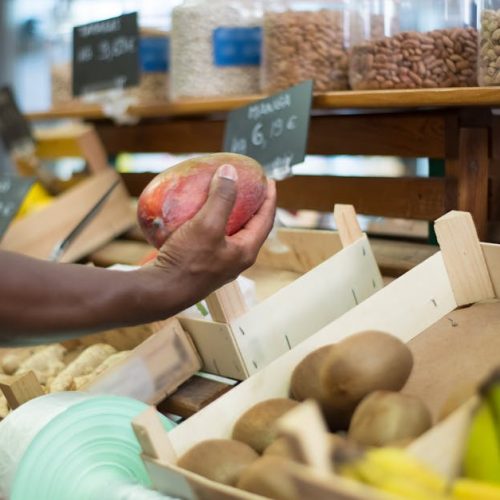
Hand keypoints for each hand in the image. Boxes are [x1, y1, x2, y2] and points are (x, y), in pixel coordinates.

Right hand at [150, 164, 275, 307]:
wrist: (161, 292)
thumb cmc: (187, 261)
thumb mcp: (207, 225)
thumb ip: (222, 198)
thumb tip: (230, 172)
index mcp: (245, 251)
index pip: (265, 220)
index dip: (269, 199)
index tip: (268, 181)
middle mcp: (235, 260)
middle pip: (251, 227)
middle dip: (251, 206)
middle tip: (248, 187)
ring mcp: (218, 264)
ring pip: (231, 234)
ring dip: (230, 215)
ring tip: (224, 198)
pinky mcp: (201, 265)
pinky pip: (212, 239)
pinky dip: (210, 223)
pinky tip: (197, 215)